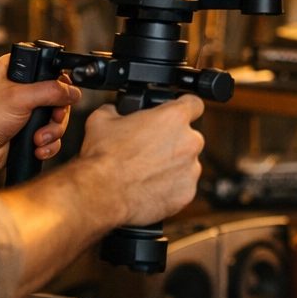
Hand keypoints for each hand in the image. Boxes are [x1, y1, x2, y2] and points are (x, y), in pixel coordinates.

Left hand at [0, 54, 79, 172]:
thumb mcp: (19, 98)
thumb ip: (50, 91)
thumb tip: (73, 92)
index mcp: (20, 72)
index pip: (52, 72)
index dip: (61, 85)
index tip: (60, 97)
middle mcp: (27, 90)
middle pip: (61, 99)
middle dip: (57, 116)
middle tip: (51, 120)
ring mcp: (30, 112)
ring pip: (59, 120)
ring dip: (52, 133)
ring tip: (38, 139)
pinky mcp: (32, 131)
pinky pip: (53, 138)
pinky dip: (49, 145)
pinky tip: (37, 148)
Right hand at [57, 95, 205, 227]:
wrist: (102, 194)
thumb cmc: (103, 157)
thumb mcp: (102, 119)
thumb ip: (118, 109)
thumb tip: (116, 110)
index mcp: (174, 117)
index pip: (194, 103)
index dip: (185, 107)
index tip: (177, 114)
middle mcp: (190, 141)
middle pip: (189, 136)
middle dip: (173, 141)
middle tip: (150, 149)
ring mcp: (191, 169)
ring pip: (187, 163)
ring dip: (173, 165)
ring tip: (147, 171)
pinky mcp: (187, 193)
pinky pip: (183, 186)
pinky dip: (171, 187)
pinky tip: (150, 186)